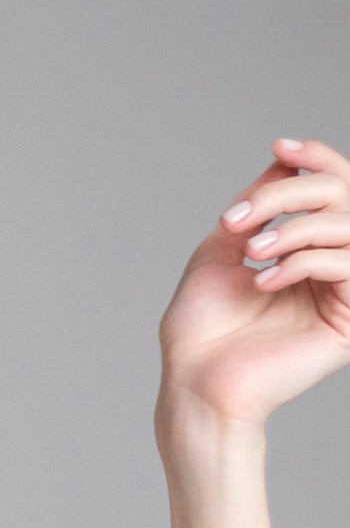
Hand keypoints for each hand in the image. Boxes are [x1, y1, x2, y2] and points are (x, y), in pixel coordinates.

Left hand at [158, 139, 349, 430]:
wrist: (195, 381)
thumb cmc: (201, 327)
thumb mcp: (222, 248)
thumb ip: (256, 205)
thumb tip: (285, 159)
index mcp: (306, 250)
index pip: (332, 192)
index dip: (316, 160)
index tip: (280, 146)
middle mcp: (331, 267)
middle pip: (343, 197)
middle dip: (290, 194)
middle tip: (242, 217)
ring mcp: (342, 293)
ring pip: (348, 226)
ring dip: (294, 229)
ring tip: (252, 251)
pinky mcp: (349, 321)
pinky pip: (346, 264)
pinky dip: (303, 261)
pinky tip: (265, 281)